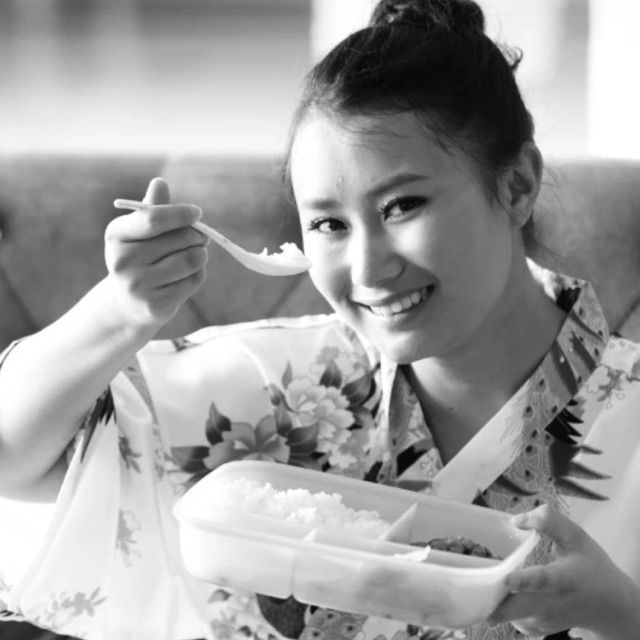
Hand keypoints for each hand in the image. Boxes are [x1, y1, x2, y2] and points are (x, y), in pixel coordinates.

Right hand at [104, 177, 208, 330]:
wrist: (127, 303)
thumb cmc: (139, 257)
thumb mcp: (139, 231)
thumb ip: (151, 209)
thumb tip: (159, 182)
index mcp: (116, 235)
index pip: (154, 218)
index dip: (180, 214)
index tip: (197, 213)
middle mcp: (122, 261)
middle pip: (181, 239)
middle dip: (198, 236)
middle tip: (201, 238)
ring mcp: (138, 286)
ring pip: (192, 260)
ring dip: (200, 256)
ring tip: (193, 256)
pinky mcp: (156, 305)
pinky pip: (194, 280)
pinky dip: (197, 275)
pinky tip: (185, 277)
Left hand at [488, 504, 639, 638]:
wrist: (610, 606)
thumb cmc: (591, 566)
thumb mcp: (576, 537)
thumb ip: (549, 520)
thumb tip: (517, 520)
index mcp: (561, 579)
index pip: (541, 581)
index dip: (523, 581)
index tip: (507, 580)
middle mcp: (550, 604)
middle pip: (515, 609)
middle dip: (492, 599)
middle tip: (472, 585)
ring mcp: (541, 620)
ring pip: (508, 615)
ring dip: (491, 600)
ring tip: (479, 582)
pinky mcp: (535, 628)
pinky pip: (509, 619)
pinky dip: (498, 607)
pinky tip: (495, 590)